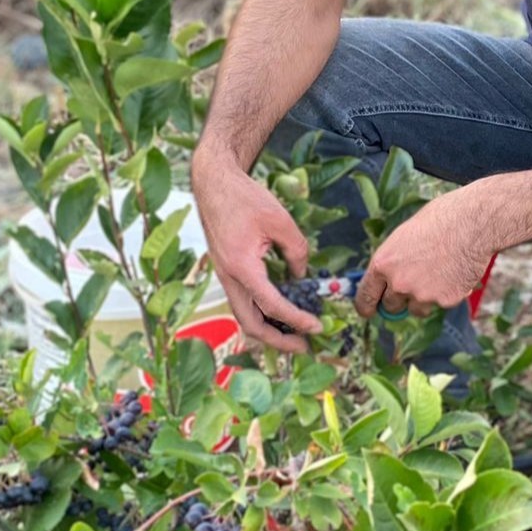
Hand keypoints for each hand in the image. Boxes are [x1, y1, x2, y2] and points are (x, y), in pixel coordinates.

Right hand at [192, 150, 321, 352]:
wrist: (214, 184)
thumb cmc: (245, 198)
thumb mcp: (281, 221)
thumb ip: (297, 251)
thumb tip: (301, 277)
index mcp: (242, 267)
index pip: (272, 305)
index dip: (297, 320)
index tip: (317, 327)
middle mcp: (228, 277)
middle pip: (250, 324)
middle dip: (277, 340)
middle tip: (304, 346)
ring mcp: (224, 276)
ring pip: (244, 316)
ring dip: (268, 329)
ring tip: (294, 335)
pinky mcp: (226, 271)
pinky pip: (243, 302)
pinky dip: (261, 313)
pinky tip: (280, 312)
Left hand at [353, 189, 493, 321]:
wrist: (473, 223)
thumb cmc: (440, 220)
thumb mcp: (405, 236)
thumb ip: (393, 261)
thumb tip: (388, 278)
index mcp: (383, 263)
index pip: (365, 296)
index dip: (366, 306)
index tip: (369, 311)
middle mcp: (399, 283)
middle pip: (391, 307)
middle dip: (399, 299)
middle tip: (414, 283)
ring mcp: (422, 295)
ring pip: (417, 309)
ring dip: (423, 299)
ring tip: (439, 272)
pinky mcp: (445, 301)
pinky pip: (440, 304)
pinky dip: (446, 293)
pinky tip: (455, 272)